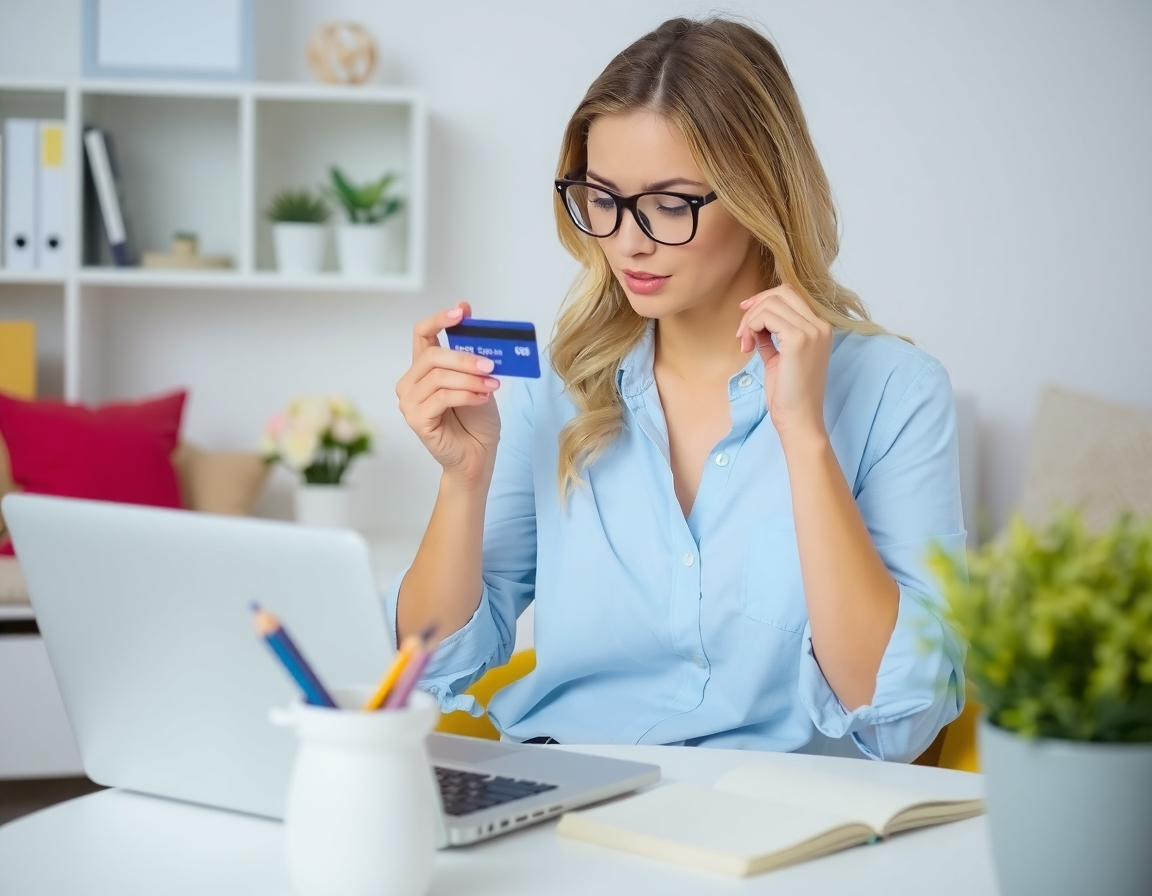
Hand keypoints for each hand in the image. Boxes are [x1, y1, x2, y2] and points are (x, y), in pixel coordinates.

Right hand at [396, 303, 501, 485]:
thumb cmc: (476, 421)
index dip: (439, 319)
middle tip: (491, 364)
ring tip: (493, 384)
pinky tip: (483, 397)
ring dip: (470, 378)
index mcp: (424, 369)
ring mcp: (410, 402)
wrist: (478, 456)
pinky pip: (442, 397)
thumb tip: (476, 326)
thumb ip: (472, 358)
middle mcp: (411, 383)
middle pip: (432, 355)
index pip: (422, 333)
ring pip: (439, 377)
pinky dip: (467, 394)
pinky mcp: (416, 419)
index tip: (462, 311)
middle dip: (464, 357)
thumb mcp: (479, 381)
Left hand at [735, 284, 832, 447]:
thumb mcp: (779, 358)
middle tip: (741, 332)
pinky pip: (767, 317)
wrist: (799, 419)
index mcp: (819, 328)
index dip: (764, 299)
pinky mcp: (799, 339)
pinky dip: (751, 327)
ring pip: (771, 303)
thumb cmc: (789, 394)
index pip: (791, 295)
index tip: (745, 313)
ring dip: (749, 320)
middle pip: (782, 292)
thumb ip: (771, 337)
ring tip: (744, 344)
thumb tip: (754, 321)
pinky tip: (748, 347)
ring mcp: (812, 331)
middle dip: (754, 307)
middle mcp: (820, 325)